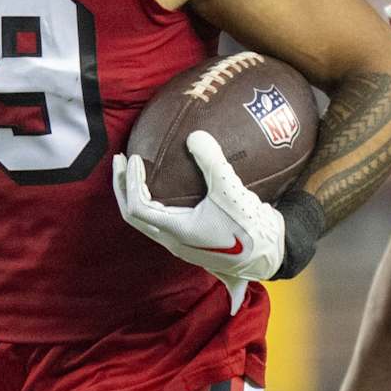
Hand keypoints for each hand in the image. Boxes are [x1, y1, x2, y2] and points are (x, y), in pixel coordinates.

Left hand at [112, 130, 284, 314]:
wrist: (270, 255)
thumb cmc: (249, 229)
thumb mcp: (232, 191)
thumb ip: (213, 162)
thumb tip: (195, 135)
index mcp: (177, 232)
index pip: (137, 207)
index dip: (130, 182)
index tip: (134, 158)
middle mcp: (173, 241)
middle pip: (133, 215)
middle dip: (123, 187)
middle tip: (121, 160)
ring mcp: (181, 243)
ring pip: (146, 219)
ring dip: (136, 194)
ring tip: (137, 170)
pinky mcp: (192, 239)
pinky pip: (162, 219)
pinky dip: (154, 200)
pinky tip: (166, 183)